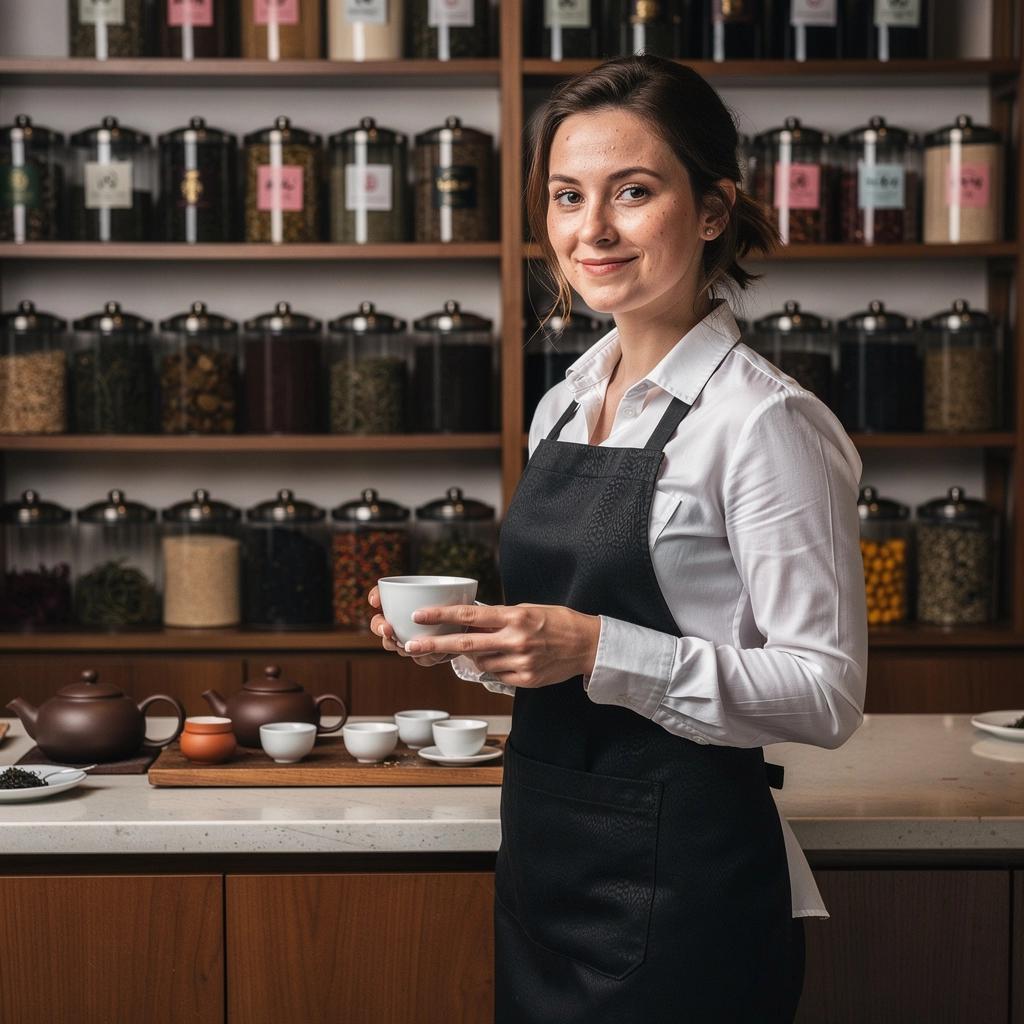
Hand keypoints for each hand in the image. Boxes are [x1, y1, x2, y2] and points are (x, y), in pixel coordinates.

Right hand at [367, 586, 456, 667]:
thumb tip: (428, 584)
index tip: (375, 601)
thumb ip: (435, 590)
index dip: (375, 596)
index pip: (381, 595)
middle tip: (387, 629)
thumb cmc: (454, 603)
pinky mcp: (424, 654)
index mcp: (401, 601)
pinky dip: (426, 656)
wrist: (468, 626)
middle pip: (379, 623)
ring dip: (399, 645)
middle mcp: (400, 622)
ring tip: (408, 645)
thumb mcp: (446, 592)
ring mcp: (409, 639)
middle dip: (379, 627)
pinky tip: (434, 653)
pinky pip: (420, 658)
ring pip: (394, 645)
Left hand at [399, 603, 600, 688]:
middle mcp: (515, 639)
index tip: (419, 615)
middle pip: (465, 643)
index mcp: (514, 616)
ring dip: (476, 655)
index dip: (442, 615)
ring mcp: (520, 661)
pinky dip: (494, 667)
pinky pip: (496, 675)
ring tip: (495, 646)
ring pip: (480, 662)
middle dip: (435, 644)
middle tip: (411, 645)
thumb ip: (498, 617)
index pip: (470, 615)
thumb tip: (469, 622)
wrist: (587, 644)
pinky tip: (508, 658)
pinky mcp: (525, 679)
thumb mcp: (527, 609)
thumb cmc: (556, 621)